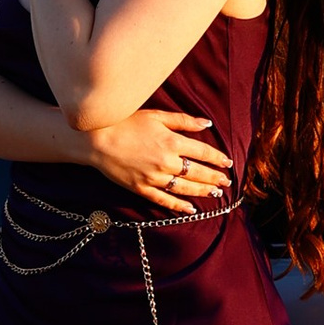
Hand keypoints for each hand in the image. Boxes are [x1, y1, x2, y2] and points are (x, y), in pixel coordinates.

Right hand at [81, 108, 233, 213]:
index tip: (228, 162)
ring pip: (185, 188)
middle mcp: (166, 161)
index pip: (203, 152)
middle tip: (226, 182)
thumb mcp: (156, 115)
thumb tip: (207, 122)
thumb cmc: (125, 123)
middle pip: (198, 172)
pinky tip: (190, 209)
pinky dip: (179, 206)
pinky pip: (165, 200)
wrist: (96, 141)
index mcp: (172, 141)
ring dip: (203, 191)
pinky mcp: (142, 189)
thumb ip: (183, 120)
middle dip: (215, 177)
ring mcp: (154, 177)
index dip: (218, 158)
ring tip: (215, 193)